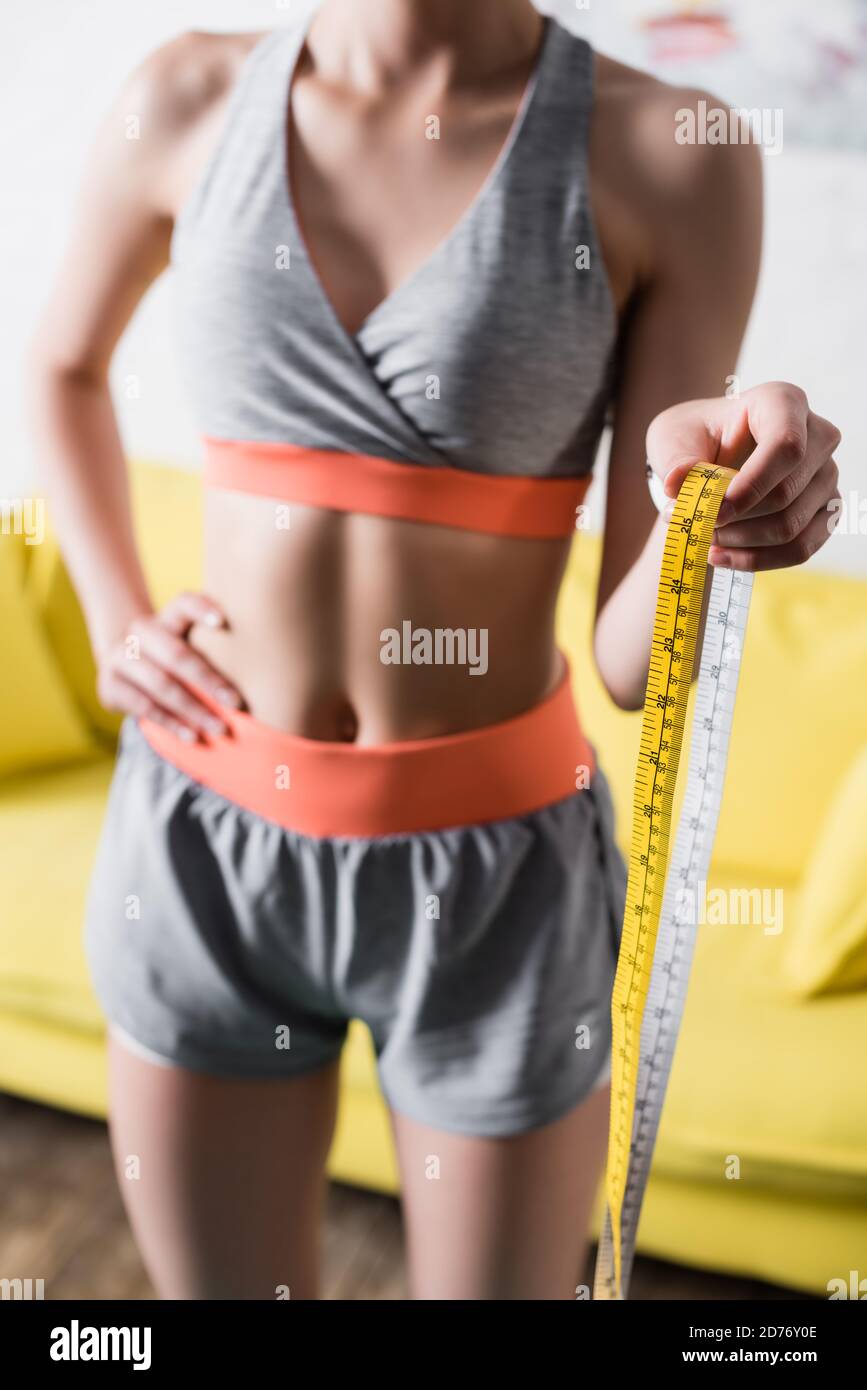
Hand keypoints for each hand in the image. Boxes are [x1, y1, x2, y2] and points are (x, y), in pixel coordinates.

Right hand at [96, 591, 244, 741]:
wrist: (125, 666)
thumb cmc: (176, 656)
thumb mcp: (191, 641)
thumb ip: (217, 643)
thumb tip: (269, 657)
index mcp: (165, 617)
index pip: (182, 604)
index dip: (201, 608)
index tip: (223, 622)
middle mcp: (140, 632)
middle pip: (176, 654)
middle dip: (208, 680)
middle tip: (236, 703)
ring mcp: (119, 658)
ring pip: (161, 684)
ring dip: (193, 709)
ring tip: (220, 728)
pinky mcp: (110, 686)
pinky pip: (144, 707)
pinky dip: (171, 723)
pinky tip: (193, 735)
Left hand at [647, 383, 841, 569]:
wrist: (708, 457)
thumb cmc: (694, 438)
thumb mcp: (672, 438)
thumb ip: (675, 461)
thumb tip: (676, 484)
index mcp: (782, 403)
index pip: (785, 446)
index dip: (752, 485)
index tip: (714, 512)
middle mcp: (817, 436)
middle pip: (786, 493)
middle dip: (735, 520)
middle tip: (695, 524)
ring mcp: (826, 475)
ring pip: (791, 527)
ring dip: (740, 541)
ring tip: (704, 536)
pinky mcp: (825, 511)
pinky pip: (800, 548)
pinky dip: (756, 560)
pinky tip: (721, 555)